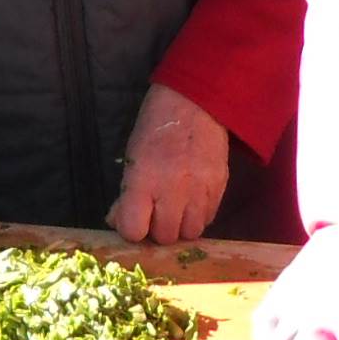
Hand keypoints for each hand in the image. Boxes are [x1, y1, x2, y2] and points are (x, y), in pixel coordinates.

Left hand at [107, 83, 227, 244]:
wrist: (195, 102)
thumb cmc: (155, 127)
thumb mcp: (132, 157)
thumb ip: (127, 193)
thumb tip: (118, 221)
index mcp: (143, 180)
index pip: (134, 230)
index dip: (132, 229)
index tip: (134, 220)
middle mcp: (173, 190)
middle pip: (165, 236)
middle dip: (157, 229)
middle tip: (155, 212)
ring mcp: (200, 190)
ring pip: (190, 233)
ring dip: (180, 225)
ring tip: (176, 208)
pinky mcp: (220, 187)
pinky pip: (208, 218)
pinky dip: (198, 215)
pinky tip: (191, 199)